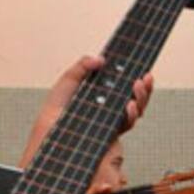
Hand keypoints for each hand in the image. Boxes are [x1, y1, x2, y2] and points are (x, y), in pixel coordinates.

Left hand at [26, 56, 153, 157]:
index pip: (124, 86)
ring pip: (134, 111)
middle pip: (134, 98)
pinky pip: (126, 124)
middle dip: (144, 89)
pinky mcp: (109, 135)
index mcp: (100, 95)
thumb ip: (82, 67)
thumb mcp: (67, 82)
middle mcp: (108, 109)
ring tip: (138, 86)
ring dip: (141, 98)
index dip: (136, 79)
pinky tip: (129, 105)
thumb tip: (101, 58)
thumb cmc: (54, 112)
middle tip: (144, 78)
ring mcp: (110, 122)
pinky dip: (132, 114)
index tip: (143, 70)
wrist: (49, 135)